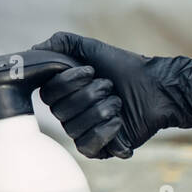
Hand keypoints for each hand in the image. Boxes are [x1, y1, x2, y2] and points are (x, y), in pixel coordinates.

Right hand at [34, 32, 191, 158]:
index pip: (48, 94)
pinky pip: (87, 146)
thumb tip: (34, 50)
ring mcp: (83, 132)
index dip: (69, 82)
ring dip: (102, 110)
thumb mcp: (92, 48)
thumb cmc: (126, 68)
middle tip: (109, 86)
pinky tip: (120, 120)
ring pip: (74, 128)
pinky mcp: (99, 149)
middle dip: (90, 94)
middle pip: (60, 111)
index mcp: (64, 94)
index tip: (91, 71)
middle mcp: (69, 115)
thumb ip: (62, 43)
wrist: (158, 88)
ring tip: (118, 102)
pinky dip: (106, 131)